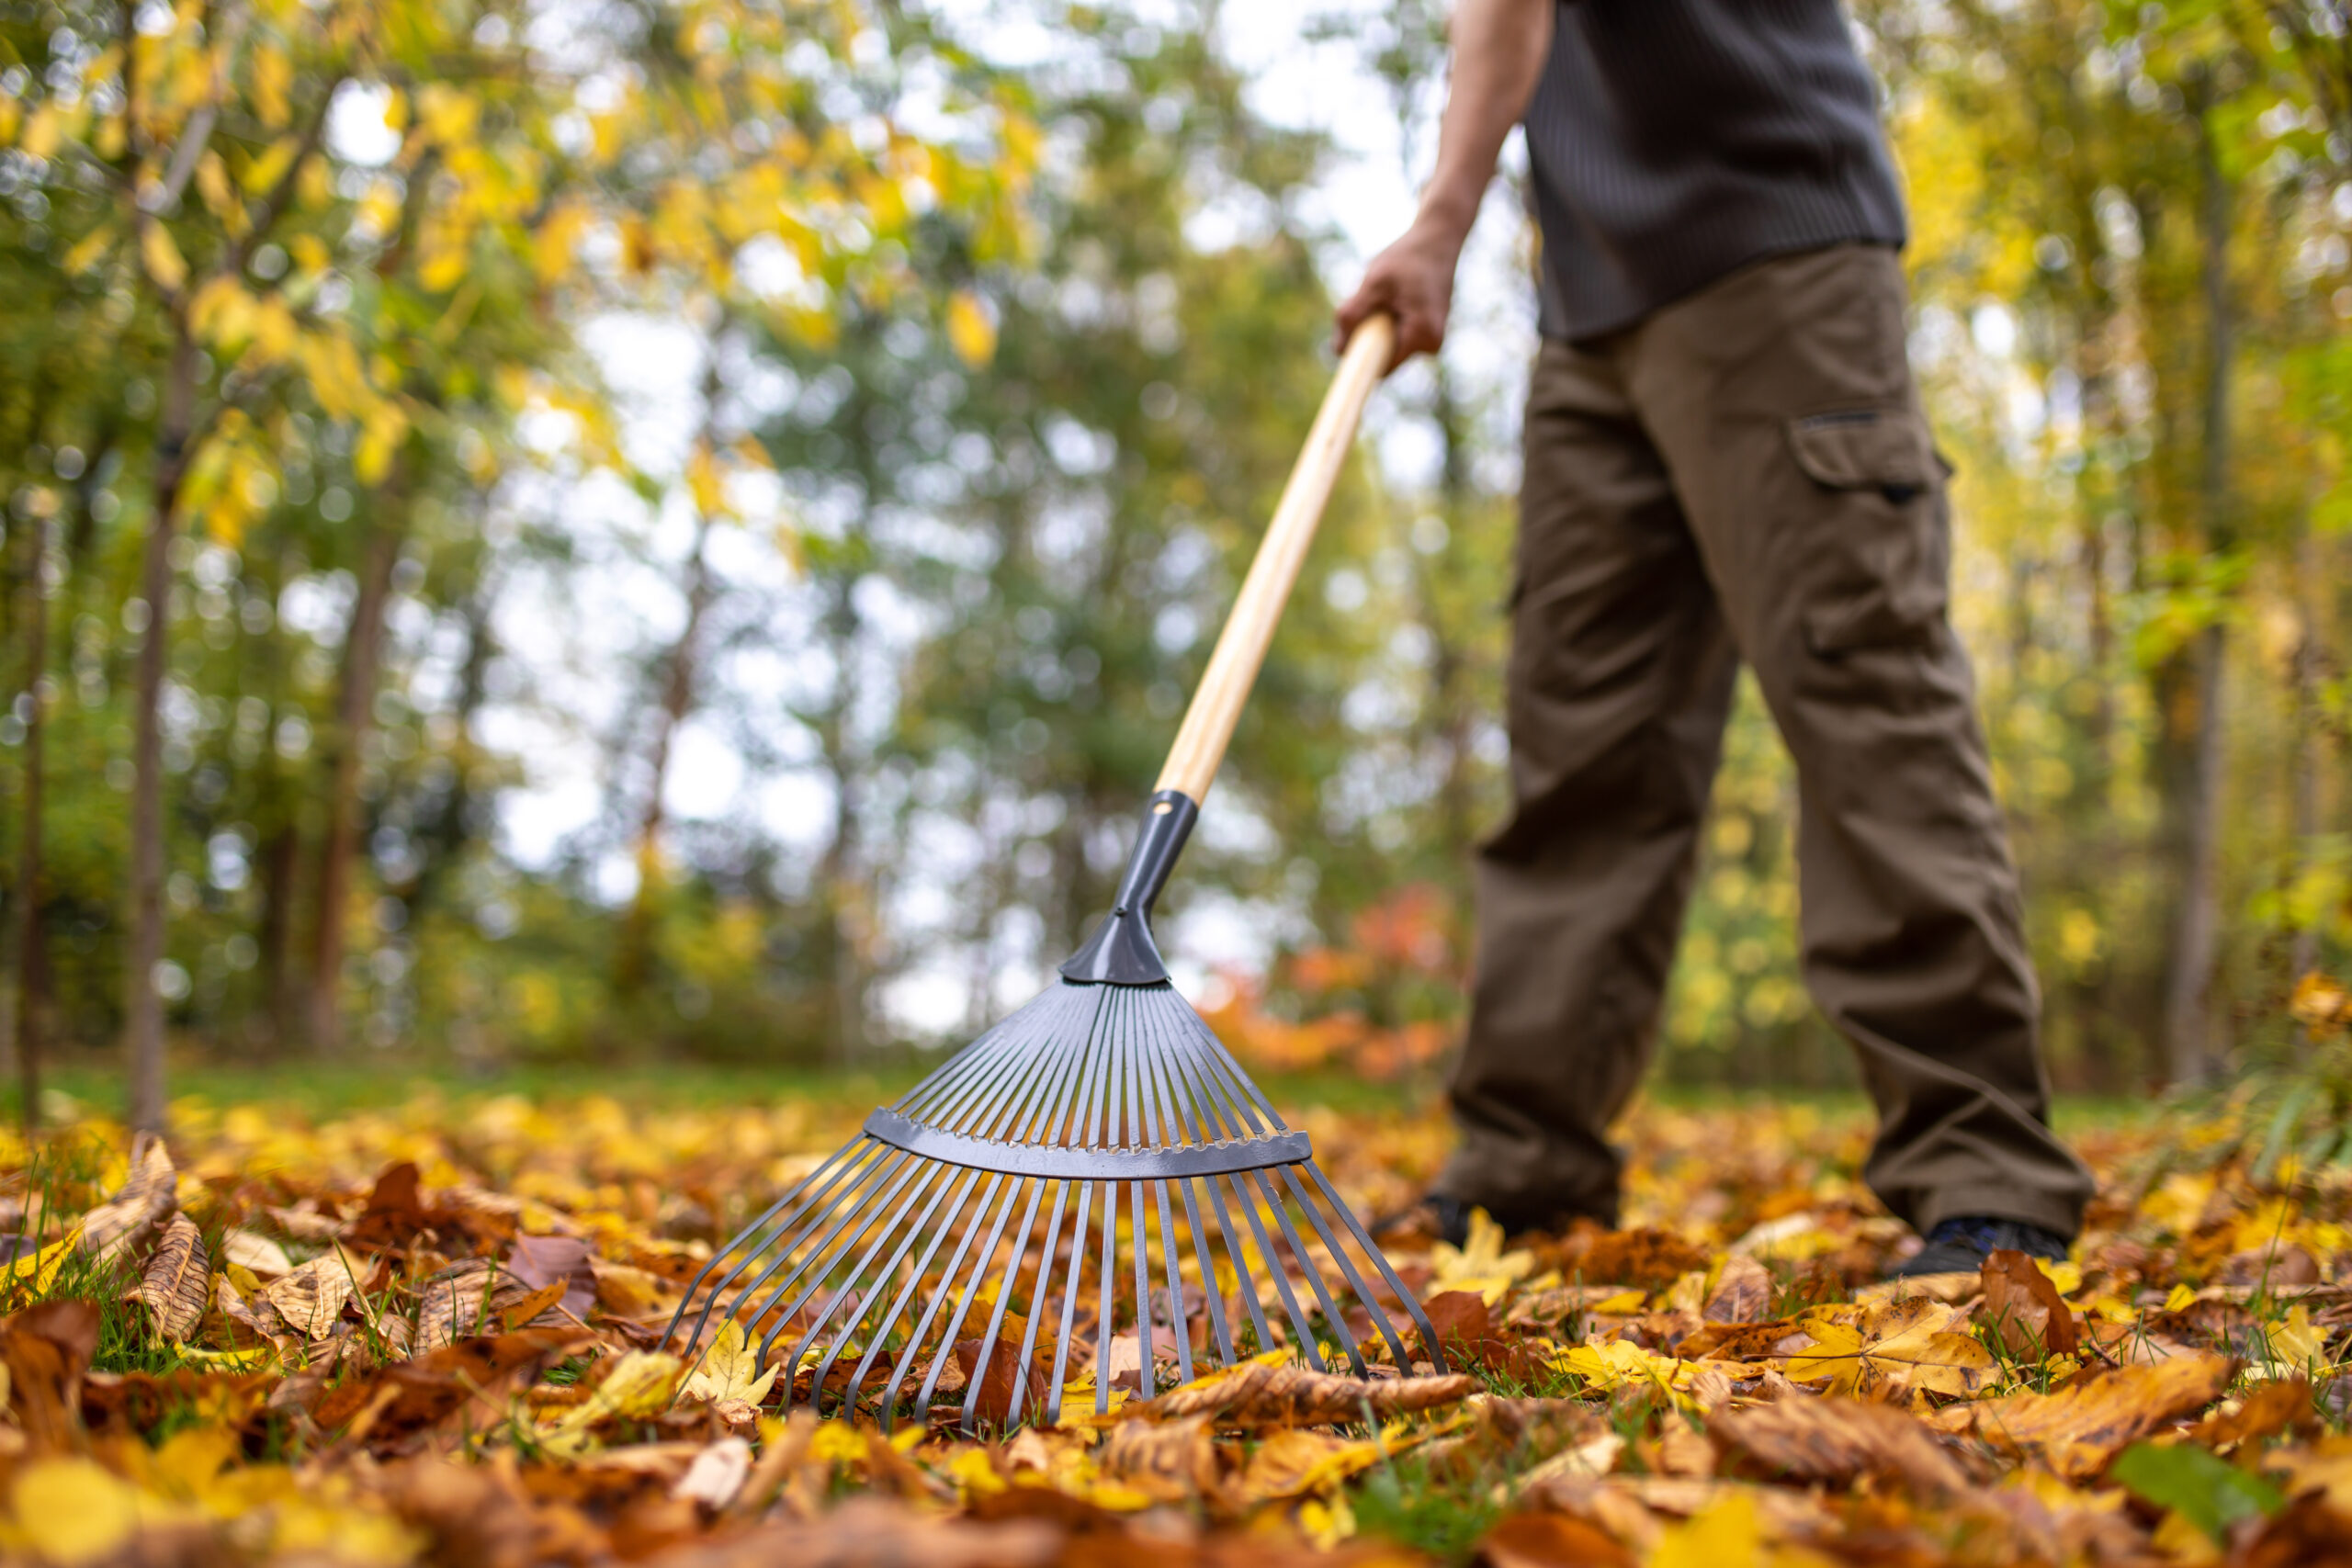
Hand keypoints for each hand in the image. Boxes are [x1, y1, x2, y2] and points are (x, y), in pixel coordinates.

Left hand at [1336, 219, 1465, 371]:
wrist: (1438, 238)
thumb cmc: (1407, 257)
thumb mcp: (1374, 283)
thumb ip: (1353, 315)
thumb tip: (1338, 351)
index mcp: (1423, 336)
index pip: (1381, 368)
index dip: (1359, 360)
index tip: (1345, 344)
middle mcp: (1431, 344)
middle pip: (1383, 356)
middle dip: (1368, 334)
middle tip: (1370, 298)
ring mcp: (1431, 340)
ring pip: (1388, 345)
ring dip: (1377, 325)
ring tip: (1387, 294)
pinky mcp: (1427, 332)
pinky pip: (1396, 336)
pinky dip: (1387, 320)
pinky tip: (1395, 296)